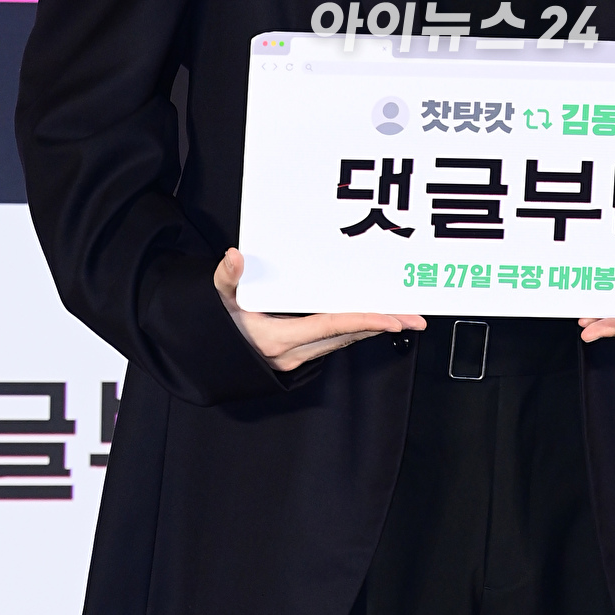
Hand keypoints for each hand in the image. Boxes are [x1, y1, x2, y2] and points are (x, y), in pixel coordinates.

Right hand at [214, 248, 426, 371]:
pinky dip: (353, 330)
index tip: (393, 319)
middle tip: (416, 318)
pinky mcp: (295, 356)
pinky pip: (332, 342)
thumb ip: (226, 278)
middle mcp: (290, 354)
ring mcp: (294, 358)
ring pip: (342, 342)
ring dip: (372, 328)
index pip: (330, 327)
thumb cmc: (208, 328)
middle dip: (381, 326)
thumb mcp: (214, 301)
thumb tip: (235, 256)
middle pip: (346, 337)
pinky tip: (370, 319)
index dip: (363, 321)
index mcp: (275, 339)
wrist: (199, 355)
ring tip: (403, 317)